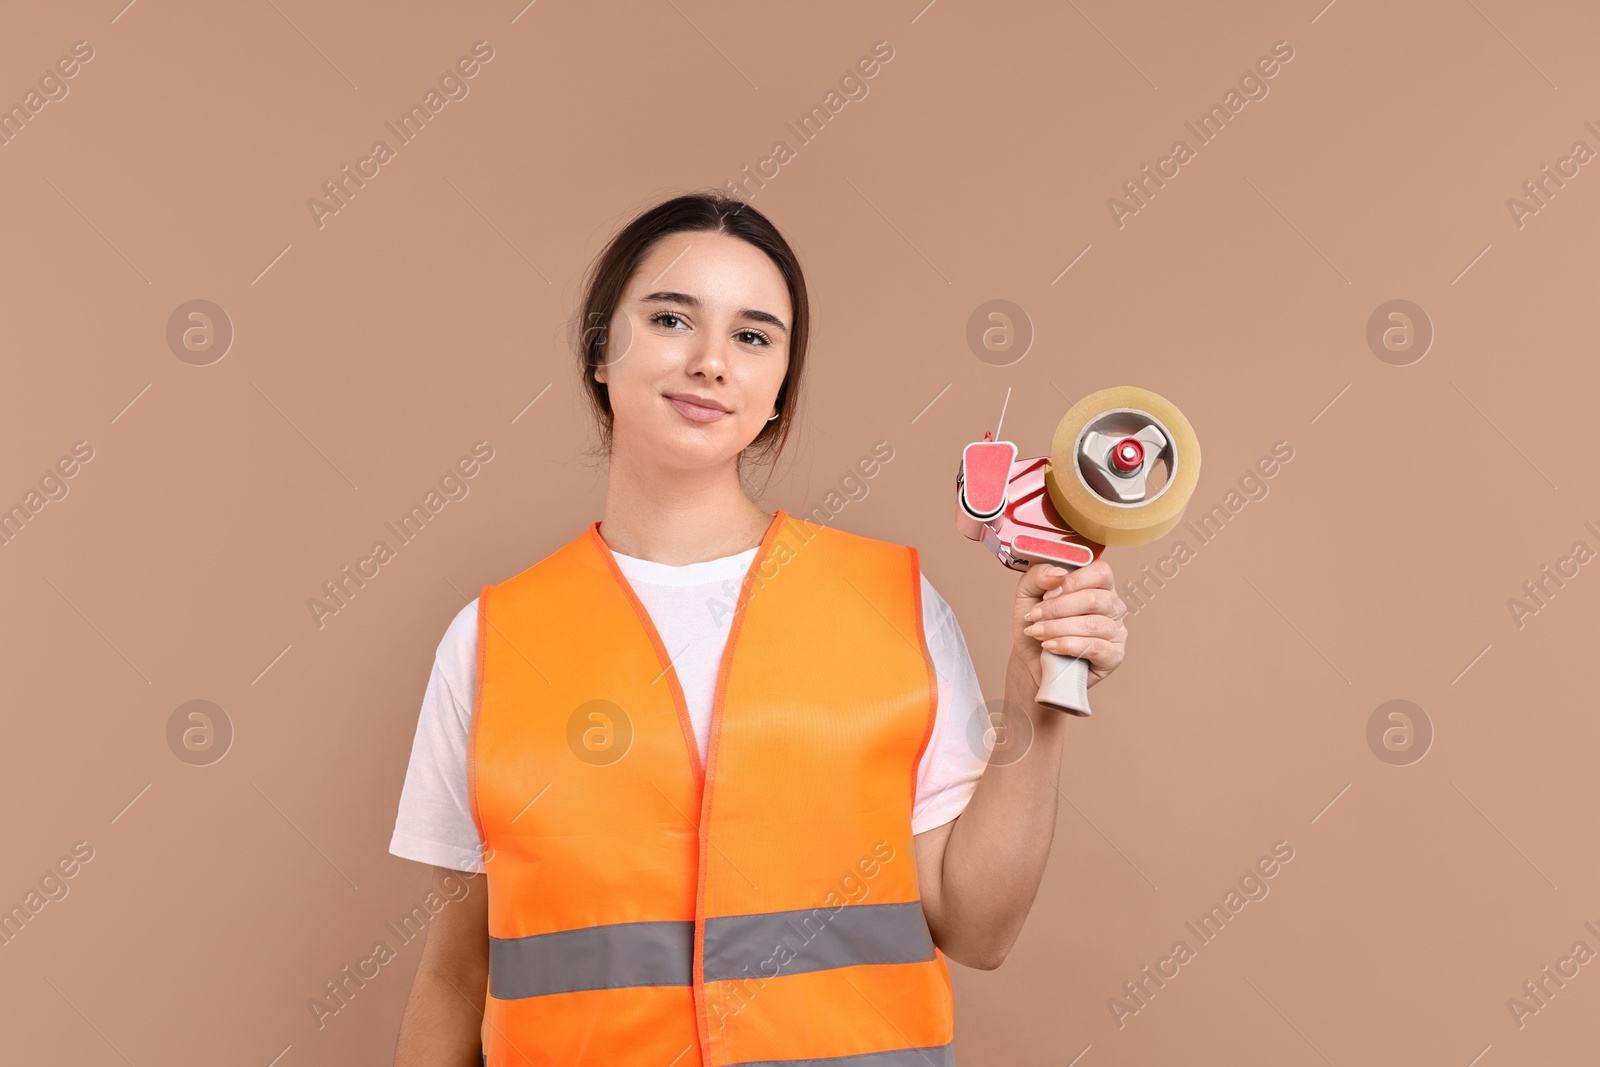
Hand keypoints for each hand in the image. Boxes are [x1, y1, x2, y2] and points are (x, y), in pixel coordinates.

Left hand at [1011, 558, 1127, 689]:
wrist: (1032, 661)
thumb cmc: (1037, 625)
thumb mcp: (1028, 593)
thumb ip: (1039, 575)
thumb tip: (1058, 573)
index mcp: (1099, 586)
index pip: (1100, 572)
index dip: (1073, 581)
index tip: (1047, 594)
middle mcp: (1112, 607)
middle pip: (1094, 599)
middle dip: (1057, 608)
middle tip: (1034, 617)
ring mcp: (1116, 632)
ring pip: (1093, 624)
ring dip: (1058, 628)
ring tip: (1038, 633)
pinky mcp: (1114, 655)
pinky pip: (1095, 647)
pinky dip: (1068, 645)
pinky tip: (1050, 646)